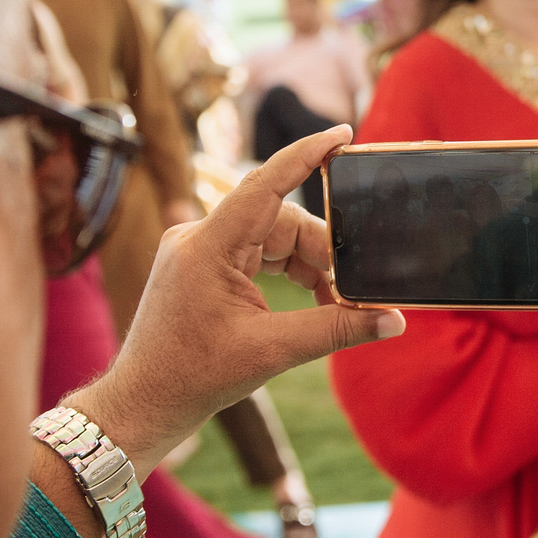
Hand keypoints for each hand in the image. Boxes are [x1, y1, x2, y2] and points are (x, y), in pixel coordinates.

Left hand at [77, 125, 402, 470]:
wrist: (144, 402)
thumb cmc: (194, 377)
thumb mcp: (273, 352)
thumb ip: (336, 329)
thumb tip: (393, 320)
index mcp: (208, 246)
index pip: (265, 183)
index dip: (306, 155)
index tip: (342, 134)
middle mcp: (199, 237)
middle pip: (280, 220)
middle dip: (321, 252)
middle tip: (352, 290)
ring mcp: (197, 249)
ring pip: (271, 237)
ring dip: (306, 266)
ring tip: (332, 304)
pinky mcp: (201, 265)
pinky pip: (255, 252)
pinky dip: (286, 272)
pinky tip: (309, 302)